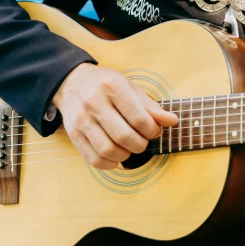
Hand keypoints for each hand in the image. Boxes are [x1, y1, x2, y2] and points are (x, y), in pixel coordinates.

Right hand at [53, 63, 177, 169]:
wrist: (72, 81)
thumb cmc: (105, 84)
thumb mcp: (129, 87)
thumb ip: (150, 106)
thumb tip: (172, 121)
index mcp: (112, 87)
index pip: (138, 118)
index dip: (152, 130)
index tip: (155, 131)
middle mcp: (94, 103)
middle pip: (123, 136)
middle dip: (140, 144)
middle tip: (144, 141)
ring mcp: (82, 120)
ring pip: (108, 150)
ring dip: (125, 155)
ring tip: (130, 148)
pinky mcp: (73, 134)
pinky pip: (93, 159)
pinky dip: (109, 164)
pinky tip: (116, 157)